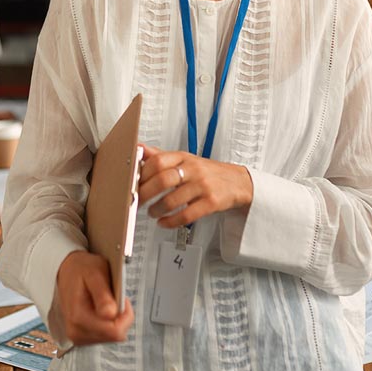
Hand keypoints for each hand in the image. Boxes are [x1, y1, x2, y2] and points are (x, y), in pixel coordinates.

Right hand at [49, 251, 133, 345]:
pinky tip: (101, 308)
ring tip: (106, 300)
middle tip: (113, 296)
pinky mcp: (81, 338)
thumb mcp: (95, 274)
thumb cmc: (82, 270)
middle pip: (115, 335)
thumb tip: (110, 314)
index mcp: (78, 317)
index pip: (115, 332)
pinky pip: (105, 336)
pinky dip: (108, 322)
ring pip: (111, 337)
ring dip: (114, 319)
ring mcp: (77, 337)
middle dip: (120, 316)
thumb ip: (103, 294)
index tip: (122, 298)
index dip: (126, 315)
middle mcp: (76, 332)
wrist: (67, 271)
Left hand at [138, 145, 253, 228]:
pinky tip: (164, 222)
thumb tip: (138, 148)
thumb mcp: (184, 159)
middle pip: (162, 180)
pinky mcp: (211, 202)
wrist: (237, 181)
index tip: (133, 183)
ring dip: (156, 210)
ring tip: (152, 213)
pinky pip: (186, 215)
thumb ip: (161, 156)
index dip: (142, 174)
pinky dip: (171, 222)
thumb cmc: (207, 171)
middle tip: (137, 201)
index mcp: (183, 157)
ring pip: (172, 200)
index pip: (157, 161)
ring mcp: (202, 186)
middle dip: (145, 194)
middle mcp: (193, 169)